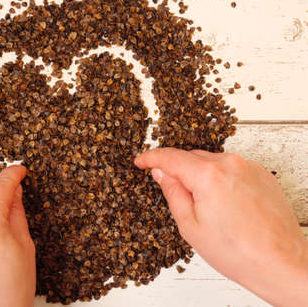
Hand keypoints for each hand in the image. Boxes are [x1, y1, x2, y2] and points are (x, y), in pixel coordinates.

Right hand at [135, 148, 307, 305]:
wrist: (280, 263)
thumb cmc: (237, 251)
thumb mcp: (190, 226)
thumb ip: (172, 192)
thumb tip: (161, 172)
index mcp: (208, 176)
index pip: (170, 157)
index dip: (151, 157)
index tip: (140, 161)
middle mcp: (229, 163)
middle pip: (191, 157)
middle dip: (177, 169)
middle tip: (171, 191)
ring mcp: (248, 167)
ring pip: (211, 161)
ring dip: (199, 174)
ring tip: (203, 205)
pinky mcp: (261, 174)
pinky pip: (230, 168)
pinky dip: (219, 178)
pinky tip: (222, 202)